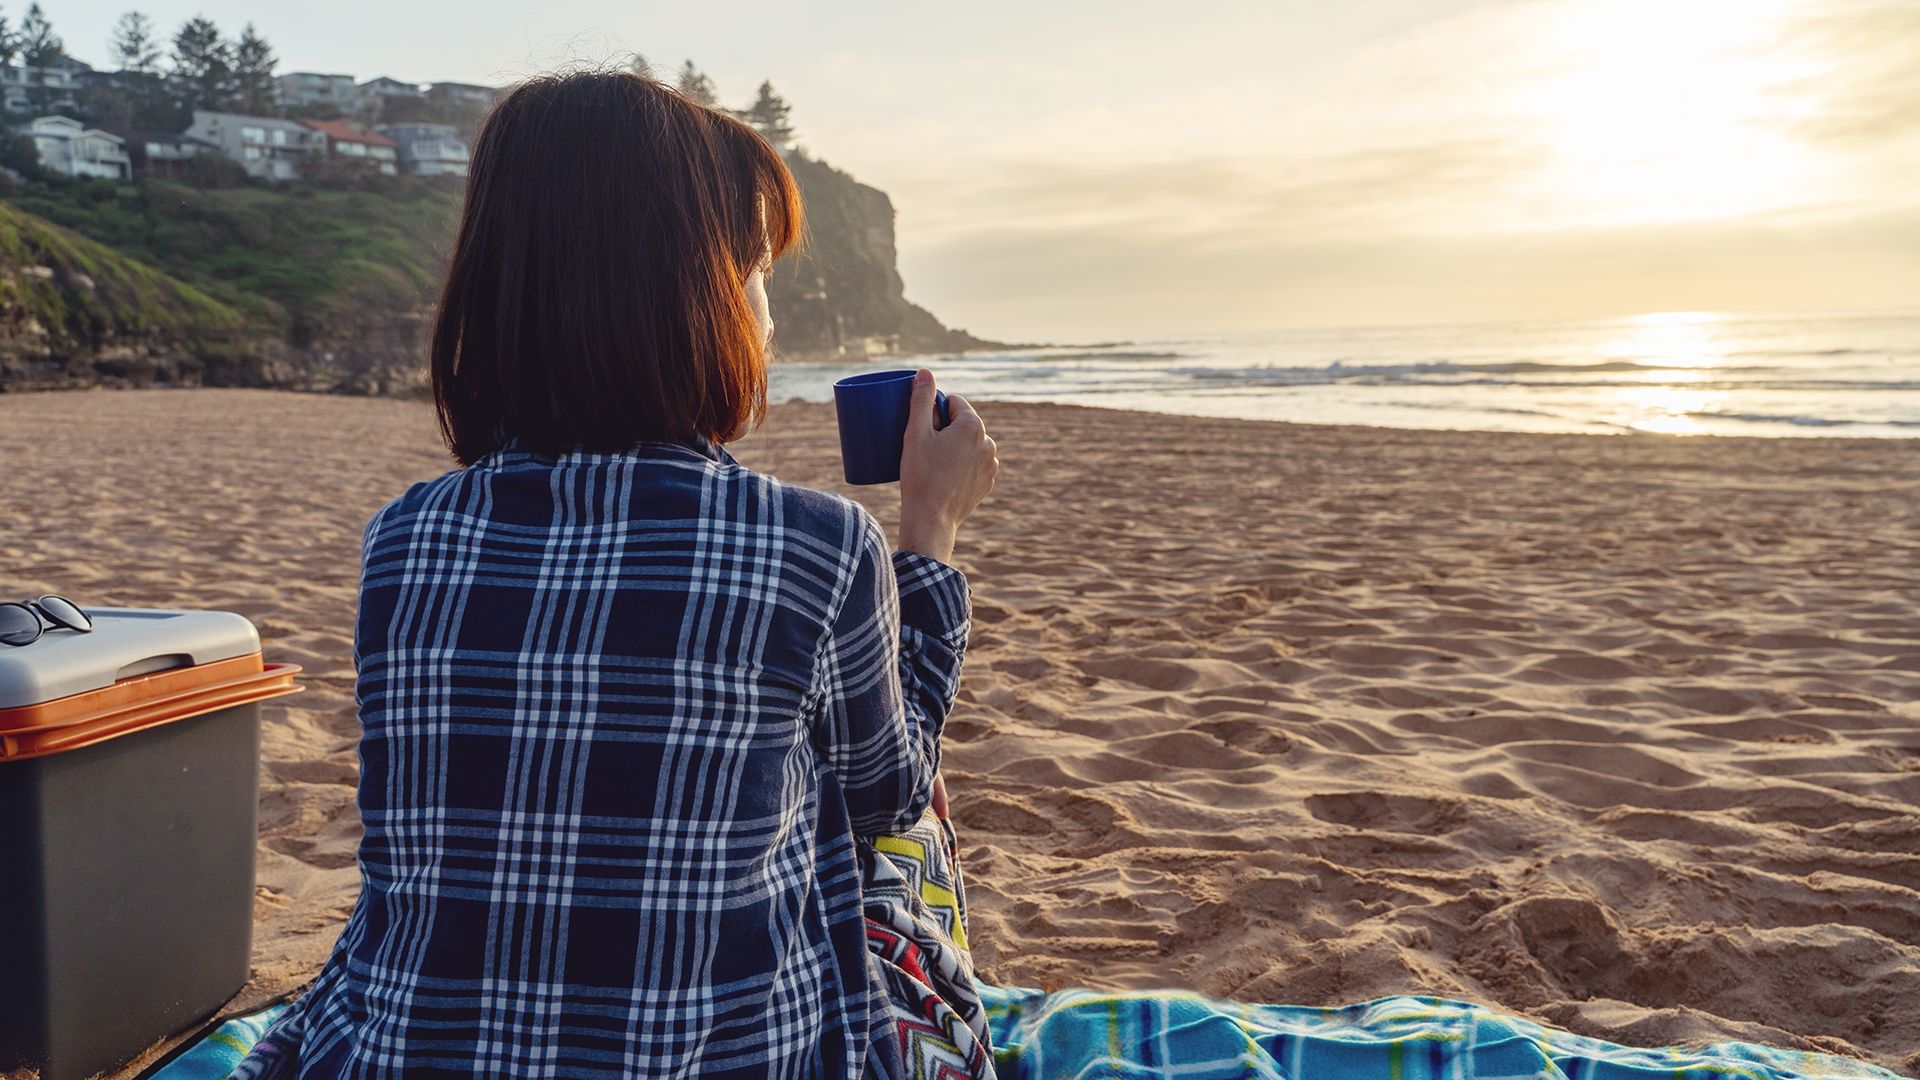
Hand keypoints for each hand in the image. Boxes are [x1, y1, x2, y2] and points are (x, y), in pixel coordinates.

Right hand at [898, 369, 995, 563]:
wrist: (931, 519)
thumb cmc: (920, 475)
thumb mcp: (915, 434)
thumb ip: (921, 400)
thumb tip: (925, 372)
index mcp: (973, 426)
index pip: (954, 402)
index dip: (934, 410)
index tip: (920, 425)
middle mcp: (988, 443)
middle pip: (962, 423)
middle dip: (944, 428)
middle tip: (921, 445)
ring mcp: (990, 465)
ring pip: (968, 444)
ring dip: (953, 446)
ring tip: (931, 461)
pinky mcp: (986, 483)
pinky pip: (972, 464)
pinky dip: (960, 464)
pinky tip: (944, 474)